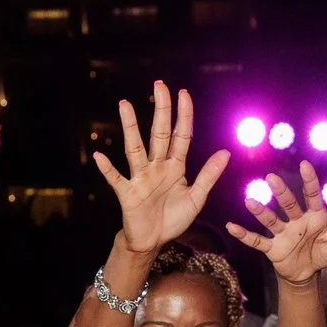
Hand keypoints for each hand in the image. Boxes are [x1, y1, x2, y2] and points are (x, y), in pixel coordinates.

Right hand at [93, 81, 230, 258]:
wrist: (153, 242)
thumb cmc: (172, 219)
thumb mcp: (197, 198)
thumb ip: (209, 175)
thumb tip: (226, 152)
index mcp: (175, 167)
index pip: (181, 135)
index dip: (184, 115)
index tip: (184, 93)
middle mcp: (157, 167)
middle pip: (158, 133)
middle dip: (160, 110)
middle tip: (160, 85)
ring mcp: (140, 178)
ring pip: (135, 148)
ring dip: (130, 127)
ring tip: (124, 104)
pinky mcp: (127, 194)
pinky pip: (116, 179)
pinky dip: (107, 169)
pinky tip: (100, 156)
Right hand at [224, 163, 326, 285]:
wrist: (309, 273)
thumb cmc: (326, 250)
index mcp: (316, 215)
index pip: (313, 195)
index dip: (309, 181)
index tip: (305, 165)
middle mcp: (297, 220)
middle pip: (288, 204)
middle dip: (281, 192)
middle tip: (271, 178)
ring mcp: (283, 233)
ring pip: (271, 220)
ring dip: (260, 211)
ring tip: (249, 201)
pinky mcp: (273, 248)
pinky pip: (257, 241)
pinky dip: (244, 235)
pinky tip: (231, 227)